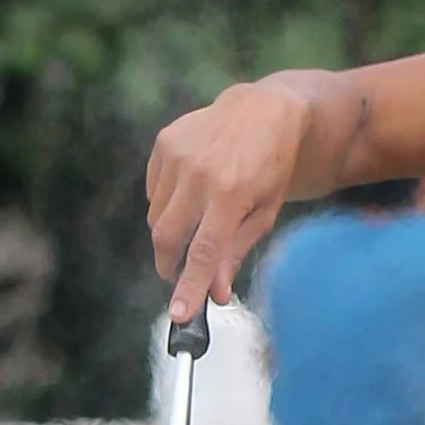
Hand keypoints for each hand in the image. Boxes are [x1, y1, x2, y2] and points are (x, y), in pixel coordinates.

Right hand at [147, 78, 316, 322]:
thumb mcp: (264, 212)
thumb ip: (236, 251)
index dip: (189, 287)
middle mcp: (200, 172)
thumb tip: (215, 294)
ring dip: (171, 233)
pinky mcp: (165, 142)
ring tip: (198, 220)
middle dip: (169, 265)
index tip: (178, 315)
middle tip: (178, 278)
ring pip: (157, 216)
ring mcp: (178, 154)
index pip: (203, 251)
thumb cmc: (270, 167)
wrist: (262, 109)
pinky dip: (167, 204)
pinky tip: (191, 192)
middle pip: (167, 237)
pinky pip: (154, 191)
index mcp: (231, 192)